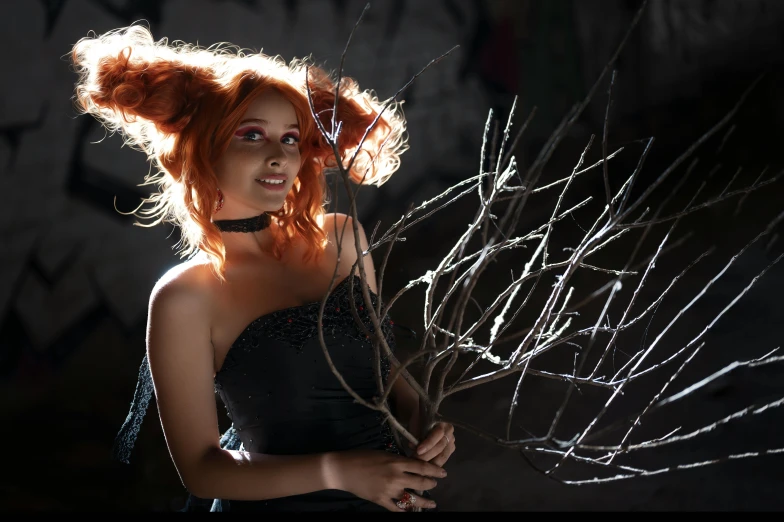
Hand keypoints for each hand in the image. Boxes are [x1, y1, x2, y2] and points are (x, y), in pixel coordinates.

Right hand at [327, 449, 444, 511]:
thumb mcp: (384, 454)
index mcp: (397, 462)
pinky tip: (412, 511)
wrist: (344, 469)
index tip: (443, 473)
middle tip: (435, 484)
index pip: (422, 467)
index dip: (435, 470)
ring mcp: (389, 490)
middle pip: (421, 482)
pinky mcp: (381, 500)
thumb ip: (398, 461)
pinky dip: (406, 510)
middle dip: (431, 484)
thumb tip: (412, 466)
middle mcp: (396, 477)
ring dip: (424, 501)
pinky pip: (397, 508)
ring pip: (412, 498)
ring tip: (431, 503)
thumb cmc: (363, 457)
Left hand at [409, 421, 455, 466]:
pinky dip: (433, 465)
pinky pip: (443, 460)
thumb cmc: (419, 421)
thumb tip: (413, 446)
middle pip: (440, 447)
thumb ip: (415, 435)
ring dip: (430, 464)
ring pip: (442, 456)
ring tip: (418, 468)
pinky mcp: (450, 450)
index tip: (418, 451)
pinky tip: (425, 469)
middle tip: (415, 462)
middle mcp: (449, 433)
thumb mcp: (416, 424)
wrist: (425, 420)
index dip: (428, 444)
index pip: (437, 434)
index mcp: (442, 423)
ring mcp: (451, 442)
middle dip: (427, 456)